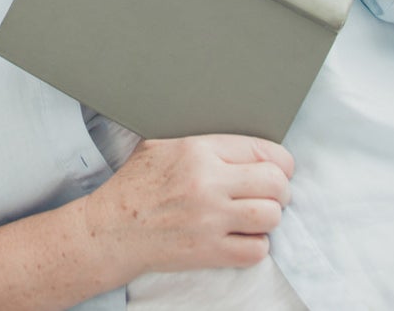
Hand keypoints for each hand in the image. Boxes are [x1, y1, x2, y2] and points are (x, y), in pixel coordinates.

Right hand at [84, 135, 291, 278]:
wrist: (113, 228)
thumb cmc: (136, 184)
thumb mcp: (162, 145)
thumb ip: (202, 141)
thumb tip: (239, 142)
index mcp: (198, 150)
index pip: (263, 150)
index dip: (280, 162)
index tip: (280, 169)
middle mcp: (208, 183)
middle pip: (275, 183)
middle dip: (280, 189)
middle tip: (272, 193)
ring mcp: (210, 219)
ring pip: (271, 216)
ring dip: (270, 217)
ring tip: (257, 215)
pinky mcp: (209, 252)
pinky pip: (256, 250)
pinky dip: (257, 245)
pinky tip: (243, 237)